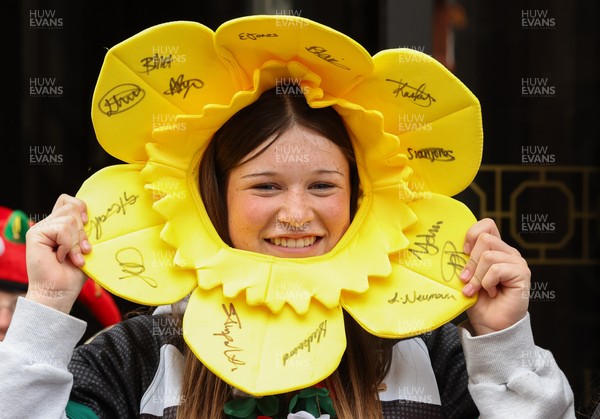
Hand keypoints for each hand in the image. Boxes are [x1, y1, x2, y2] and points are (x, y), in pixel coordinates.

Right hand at [25, 194, 90, 313]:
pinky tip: (62, 257)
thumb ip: (86, 230)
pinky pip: (61, 229)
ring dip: (76, 241)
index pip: (69, 201)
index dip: (81, 207)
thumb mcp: (85, 247)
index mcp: (60, 225)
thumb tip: (94, 215)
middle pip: (71, 207)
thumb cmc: (73, 273)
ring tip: (73, 257)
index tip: (88, 222)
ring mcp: (41, 228)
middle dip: (82, 231)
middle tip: (82, 250)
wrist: (60, 292)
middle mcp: (49, 224)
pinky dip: (68, 245)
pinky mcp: (35, 234)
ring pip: (69, 218)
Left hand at [460, 218, 529, 334]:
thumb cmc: (477, 301)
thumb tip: (454, 248)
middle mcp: (508, 252)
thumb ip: (464, 259)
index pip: (487, 224)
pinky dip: (487, 282)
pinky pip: (496, 269)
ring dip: (477, 276)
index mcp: (495, 248)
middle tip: (466, 280)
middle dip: (470, 262)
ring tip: (476, 289)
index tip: (462, 252)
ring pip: (488, 255)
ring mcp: (517, 262)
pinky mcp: (522, 273)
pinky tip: (491, 292)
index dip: (472, 234)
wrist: (490, 324)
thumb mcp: (466, 275)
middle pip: (484, 238)